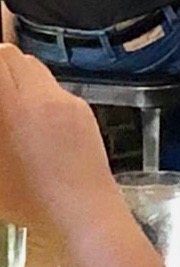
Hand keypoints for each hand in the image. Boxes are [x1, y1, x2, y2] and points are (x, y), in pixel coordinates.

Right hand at [0, 45, 115, 227]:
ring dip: (18, 78)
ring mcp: (69, 101)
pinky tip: (32, 123)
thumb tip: (4, 110)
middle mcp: (46, 96)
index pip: (0, 59)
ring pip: (37, 70)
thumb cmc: (28, 199)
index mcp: (17, 107)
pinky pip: (55, 89)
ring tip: (6, 106)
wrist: (83, 209)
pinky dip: (38, 94)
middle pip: (15, 57)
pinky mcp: (84, 110)